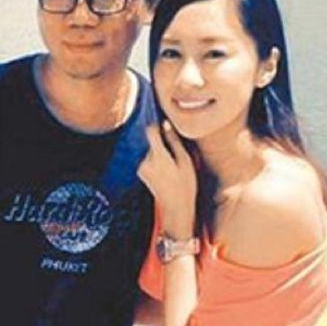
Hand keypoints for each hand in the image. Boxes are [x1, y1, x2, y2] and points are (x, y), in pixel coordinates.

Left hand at [138, 121, 196, 238]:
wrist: (176, 209)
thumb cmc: (186, 186)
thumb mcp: (185, 162)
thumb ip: (174, 142)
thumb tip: (166, 124)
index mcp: (158, 156)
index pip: (150, 130)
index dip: (156, 123)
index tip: (161, 116)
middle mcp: (145, 161)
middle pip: (151, 141)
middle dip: (162, 142)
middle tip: (177, 152)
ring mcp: (141, 168)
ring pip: (151, 150)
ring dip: (161, 152)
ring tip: (174, 164)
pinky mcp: (141, 173)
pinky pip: (149, 159)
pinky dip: (158, 160)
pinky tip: (168, 171)